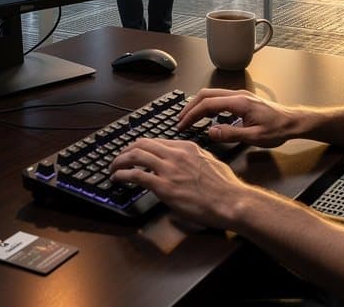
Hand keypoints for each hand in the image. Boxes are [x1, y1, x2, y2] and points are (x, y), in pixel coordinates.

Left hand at [109, 137, 248, 228]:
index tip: (134, 152)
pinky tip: (117, 178)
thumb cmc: (225, 187)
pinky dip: (122, 175)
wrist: (230, 201)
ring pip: (135, 155)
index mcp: (187, 147)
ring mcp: (169, 169)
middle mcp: (175, 154)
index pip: (156, 141)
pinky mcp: (164, 186)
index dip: (141, 146)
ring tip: (113, 167)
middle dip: (126, 150)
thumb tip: (186, 163)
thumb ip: (194, 158)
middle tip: (119, 157)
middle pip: (142, 144)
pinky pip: (136, 175)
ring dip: (119, 161)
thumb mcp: (210, 162)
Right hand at [177, 88, 296, 147]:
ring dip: (198, 105)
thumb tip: (210, 132)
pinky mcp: (242, 100)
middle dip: (190, 107)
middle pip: (206, 95)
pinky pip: (219, 99)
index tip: (182, 124)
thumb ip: (231, 134)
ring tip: (189, 119)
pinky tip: (206, 118)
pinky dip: (207, 106)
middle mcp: (237, 95)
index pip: (207, 104)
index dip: (191, 114)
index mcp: (238, 102)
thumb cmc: (278, 129)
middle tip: (180, 120)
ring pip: (212, 95)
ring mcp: (239, 96)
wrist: (293, 122)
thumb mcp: (254, 137)